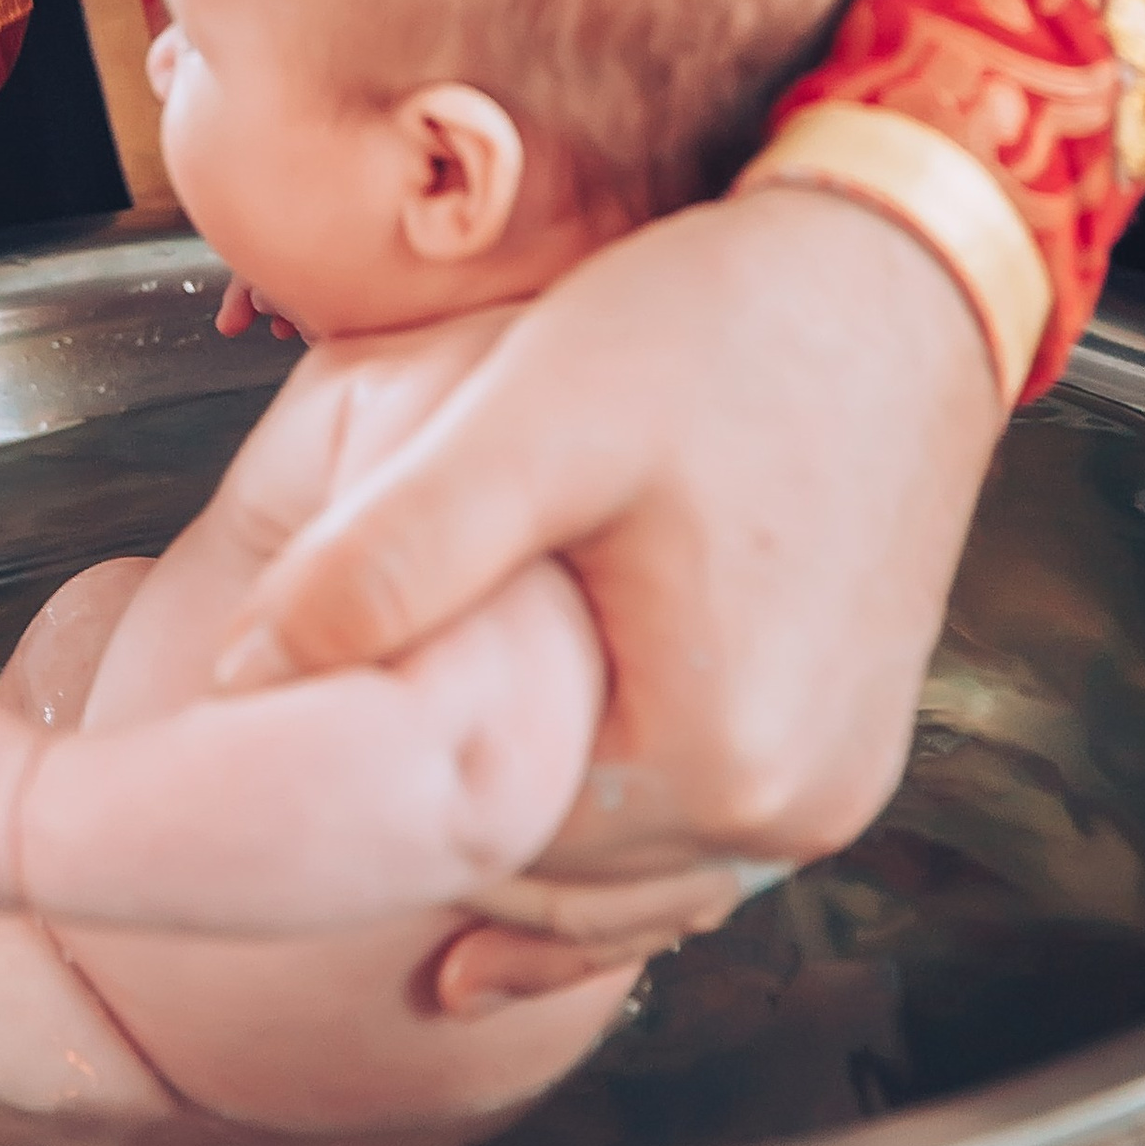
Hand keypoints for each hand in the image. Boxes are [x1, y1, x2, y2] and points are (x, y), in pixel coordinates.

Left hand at [215, 187, 1003, 881]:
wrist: (897, 270)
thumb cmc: (727, 328)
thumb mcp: (533, 425)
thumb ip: (390, 553)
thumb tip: (246, 664)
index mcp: (715, 760)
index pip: (490, 843)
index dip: (381, 792)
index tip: (291, 731)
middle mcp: (791, 812)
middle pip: (561, 874)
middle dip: (450, 818)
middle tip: (325, 752)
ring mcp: (830, 789)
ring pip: (628, 868)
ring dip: (524, 832)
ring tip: (405, 787)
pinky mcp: (842, 740)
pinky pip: (699, 838)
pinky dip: (609, 839)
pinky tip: (521, 845)